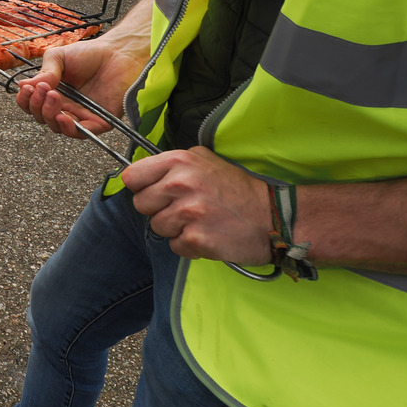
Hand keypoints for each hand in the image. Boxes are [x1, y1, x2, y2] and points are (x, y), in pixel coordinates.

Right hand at [16, 38, 145, 138]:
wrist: (118, 52)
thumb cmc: (90, 54)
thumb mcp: (59, 57)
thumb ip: (44, 72)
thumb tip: (24, 86)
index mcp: (53, 93)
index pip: (32, 105)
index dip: (26, 101)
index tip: (28, 89)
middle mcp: (65, 107)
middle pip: (42, 118)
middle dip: (38, 106)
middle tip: (43, 89)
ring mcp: (81, 115)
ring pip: (58, 127)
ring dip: (50, 116)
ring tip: (53, 97)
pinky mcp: (99, 121)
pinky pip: (81, 133)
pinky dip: (69, 128)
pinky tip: (63, 117)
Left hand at [122, 147, 273, 264]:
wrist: (273, 217)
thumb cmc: (238, 190)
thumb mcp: (205, 160)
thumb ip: (173, 164)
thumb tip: (142, 171)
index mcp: (180, 161)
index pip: (133, 176)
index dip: (141, 186)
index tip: (154, 191)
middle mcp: (180, 184)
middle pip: (141, 204)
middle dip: (158, 209)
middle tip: (183, 209)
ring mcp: (188, 213)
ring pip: (157, 227)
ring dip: (174, 228)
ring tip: (199, 221)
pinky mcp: (196, 239)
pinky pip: (174, 246)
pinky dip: (188, 245)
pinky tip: (207, 235)